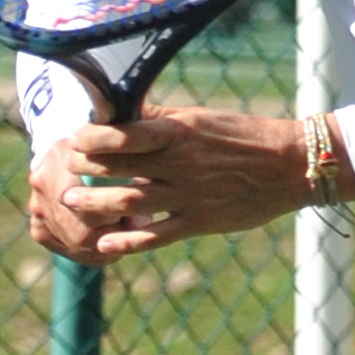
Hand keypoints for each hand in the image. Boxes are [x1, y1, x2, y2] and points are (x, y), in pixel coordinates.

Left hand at [26, 105, 338, 266]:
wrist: (291, 165)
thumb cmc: (244, 136)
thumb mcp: (201, 118)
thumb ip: (161, 117)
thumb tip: (122, 110)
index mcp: (177, 132)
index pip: (120, 134)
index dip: (89, 139)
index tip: (74, 140)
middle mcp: (178, 163)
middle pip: (117, 167)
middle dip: (84, 169)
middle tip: (62, 171)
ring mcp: (189, 195)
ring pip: (129, 201)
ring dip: (95, 204)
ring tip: (71, 204)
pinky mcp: (200, 222)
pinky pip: (157, 234)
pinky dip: (128, 240)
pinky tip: (104, 244)